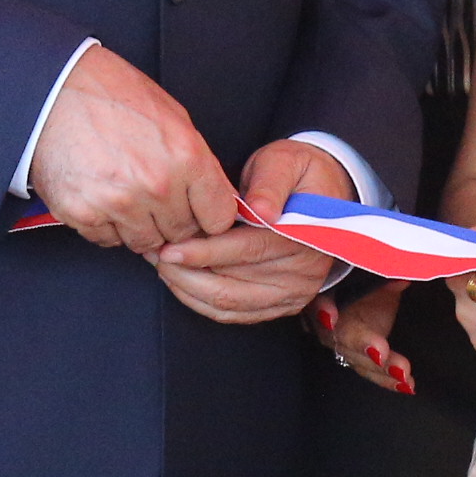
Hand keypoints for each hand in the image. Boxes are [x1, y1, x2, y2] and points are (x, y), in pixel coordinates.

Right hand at [29, 45, 236, 253]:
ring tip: (128, 195)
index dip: (210, 218)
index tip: (201, 213)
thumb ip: (198, 164)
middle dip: (174, 221)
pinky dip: (108, 226)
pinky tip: (102, 197)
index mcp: (186, 158)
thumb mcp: (175, 119)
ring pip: (145, 243)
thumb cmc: (118, 98)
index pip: (218, 218)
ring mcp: (119, 203)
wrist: (58, 90)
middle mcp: (156, 185)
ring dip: (141, 226)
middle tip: (157, 199)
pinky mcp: (83, 213)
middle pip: (182, 234)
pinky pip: (108, 240)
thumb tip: (212, 200)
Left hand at [150, 140, 349, 326]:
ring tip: (162, 266)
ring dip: (188, 289)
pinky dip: (200, 301)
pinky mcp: (280, 305)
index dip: (205, 252)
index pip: (247, 251)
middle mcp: (303, 273)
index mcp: (307, 237)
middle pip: (232, 285)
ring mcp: (293, 294)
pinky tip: (180, 281)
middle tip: (155, 255)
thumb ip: (270, 183)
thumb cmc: (296, 174)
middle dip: (186, 273)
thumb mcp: (285, 162)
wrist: (320, 192)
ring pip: (227, 304)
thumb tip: (260, 211)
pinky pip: (233, 313)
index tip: (170, 248)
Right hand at [306, 283, 413, 396]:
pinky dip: (389, 379)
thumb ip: (380, 275)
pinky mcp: (355, 357)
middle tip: (380, 353)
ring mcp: (341, 343)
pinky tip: (408, 385)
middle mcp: (328, 321)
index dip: (321, 308)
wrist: (355, 289)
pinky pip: (370, 370)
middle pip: (340, 335)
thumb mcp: (370, 272)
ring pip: (357, 358)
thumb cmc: (360, 277)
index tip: (330, 318)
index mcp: (326, 292)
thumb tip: (401, 277)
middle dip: (361, 345)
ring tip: (403, 374)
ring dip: (380, 368)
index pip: (318, 297)